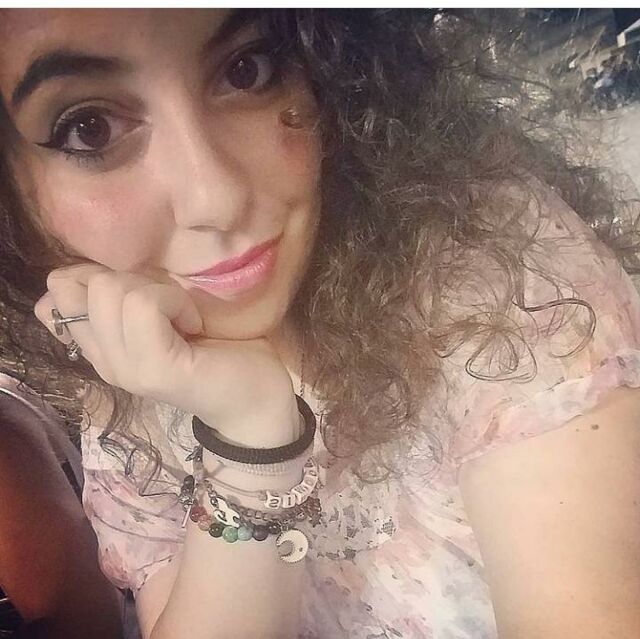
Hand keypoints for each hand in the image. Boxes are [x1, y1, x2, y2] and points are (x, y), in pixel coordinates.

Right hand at [35, 264, 297, 443]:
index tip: (141, 291)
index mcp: (101, 348)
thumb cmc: (219, 347)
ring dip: (159, 291)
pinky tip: (194, 323)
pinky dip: (174, 302)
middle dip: (132, 279)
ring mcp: (126, 369)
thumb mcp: (161, 313)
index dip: (93, 276)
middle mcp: (104, 361)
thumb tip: (62, 277)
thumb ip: (120, 299)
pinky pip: (143, 306)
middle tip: (171, 307)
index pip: (54, 299)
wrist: (259, 398)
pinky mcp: (155, 369)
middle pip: (81, 284)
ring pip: (111, 292)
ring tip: (186, 317)